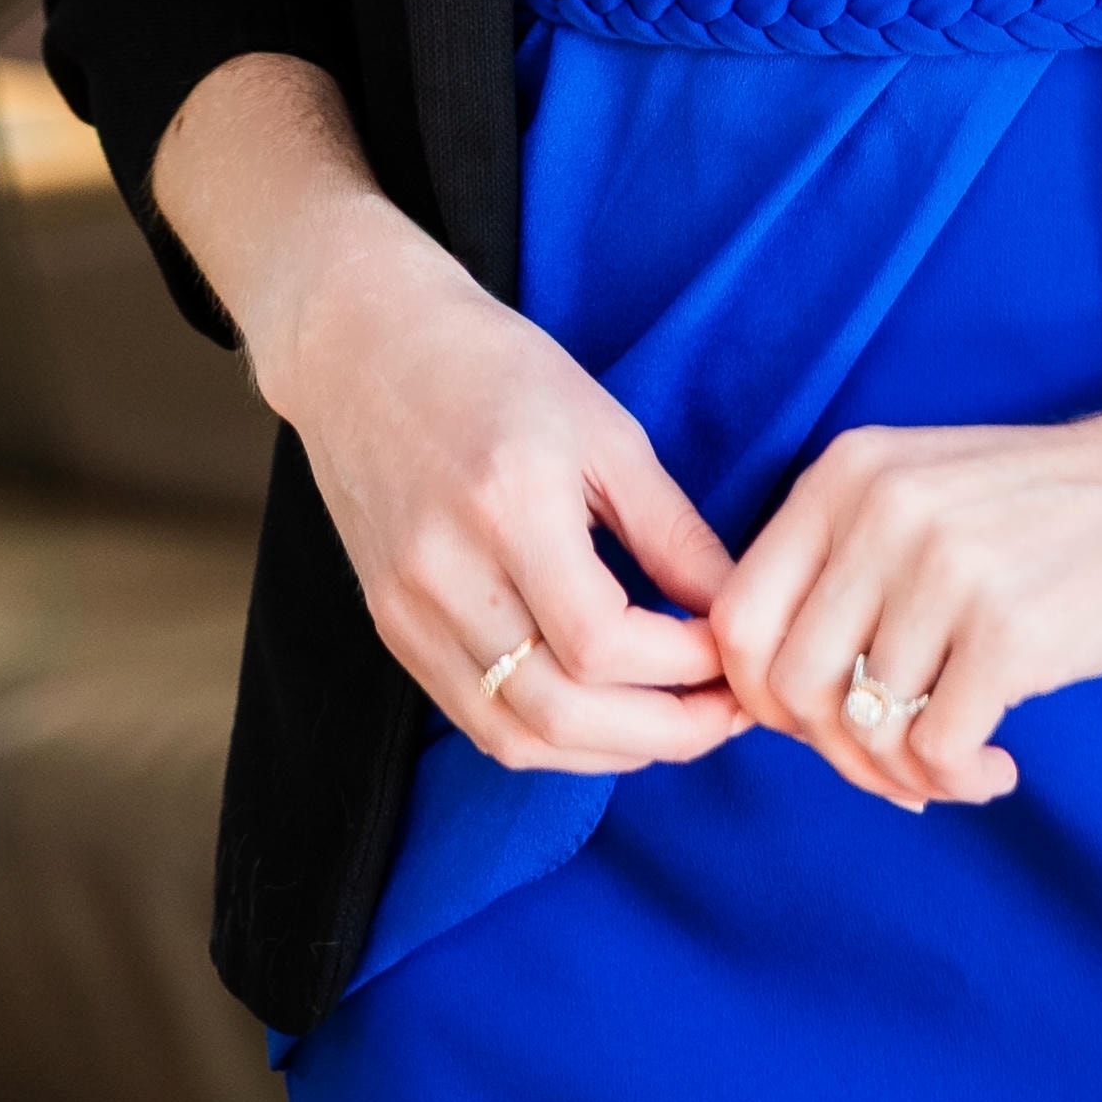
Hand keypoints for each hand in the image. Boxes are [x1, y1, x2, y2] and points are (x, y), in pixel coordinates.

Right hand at [155, 54, 743, 778]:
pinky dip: (551, 740)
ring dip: (610, 752)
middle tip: (729, 712)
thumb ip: (671, 531)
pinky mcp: (392, 630)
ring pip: (516, 737)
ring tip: (681, 724)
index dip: (684, 667)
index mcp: (508, 505)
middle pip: (560, 712)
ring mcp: (408, 611)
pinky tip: (608, 718)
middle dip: (664, 732)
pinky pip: (478, 721)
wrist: (363, 349)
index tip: (736, 654)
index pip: (603, 642)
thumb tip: (737, 611)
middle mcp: (447, 572)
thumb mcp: (605, 429)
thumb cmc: (495, 370)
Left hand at [708, 388, 1101, 815]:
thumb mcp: (927, 494)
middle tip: (897, 762)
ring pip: (860, 730)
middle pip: (785, 687)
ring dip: (904, 775)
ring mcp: (945, 569)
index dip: (765, 698)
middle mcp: (882, 510)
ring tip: (962, 762)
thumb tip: (774, 703)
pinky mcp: (1012, 632)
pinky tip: (1000, 765)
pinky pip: (935, 755)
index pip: (736, 618)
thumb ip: (845, 568)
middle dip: (833, 752)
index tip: (829, 723)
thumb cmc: (1062, 506)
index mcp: (847, 473)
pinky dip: (958, 782)